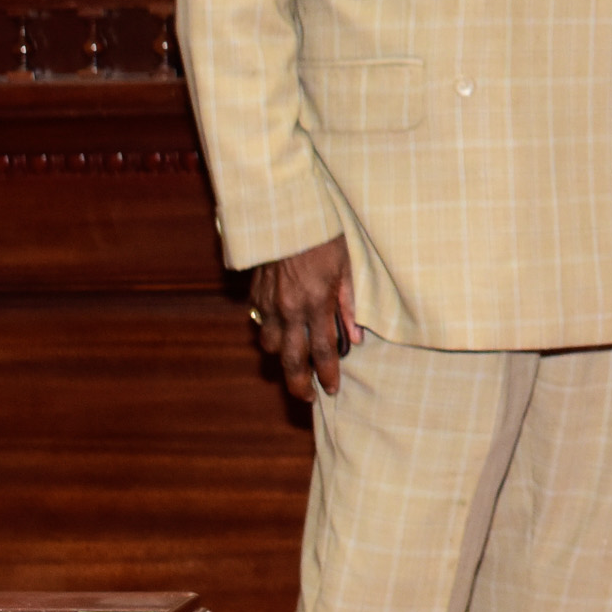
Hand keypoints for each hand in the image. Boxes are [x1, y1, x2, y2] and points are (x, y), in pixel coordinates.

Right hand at [249, 235, 358, 399]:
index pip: (322, 351)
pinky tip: (282, 332)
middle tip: (307, 399)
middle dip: (299, 384)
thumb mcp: (347, 267)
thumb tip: (356, 338)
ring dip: (283, 357)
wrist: (286, 213)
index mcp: (315, 302)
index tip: (331, 390)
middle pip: (291, 359)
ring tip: (295, 363)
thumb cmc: (324, 236)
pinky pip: (260, 322)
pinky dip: (270, 332)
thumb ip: (350, 304)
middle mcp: (289, 308)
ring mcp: (269, 302)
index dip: (327, 374)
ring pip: (270, 344)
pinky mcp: (255, 293)